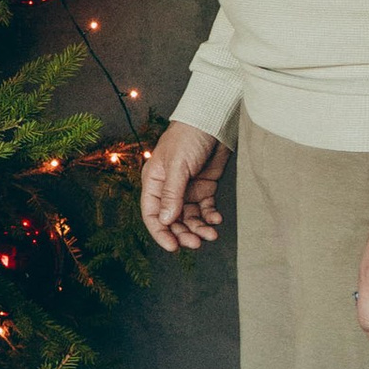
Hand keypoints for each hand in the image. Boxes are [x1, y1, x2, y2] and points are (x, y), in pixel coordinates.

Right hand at [139, 123, 228, 252]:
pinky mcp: (205, 187)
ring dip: (199, 228)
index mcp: (154, 182)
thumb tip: (165, 221)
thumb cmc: (188, 137)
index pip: (152, 214)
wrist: (213, 121)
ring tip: (211, 235)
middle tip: (196, 243)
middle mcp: (169, 189)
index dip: (160, 233)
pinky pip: (206, 209)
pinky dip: (211, 217)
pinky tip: (217, 220)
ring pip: (190, 218)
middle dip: (183, 233)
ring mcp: (187, 189)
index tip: (173, 247)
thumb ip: (172, 194)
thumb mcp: (177, 166)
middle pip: (172, 220)